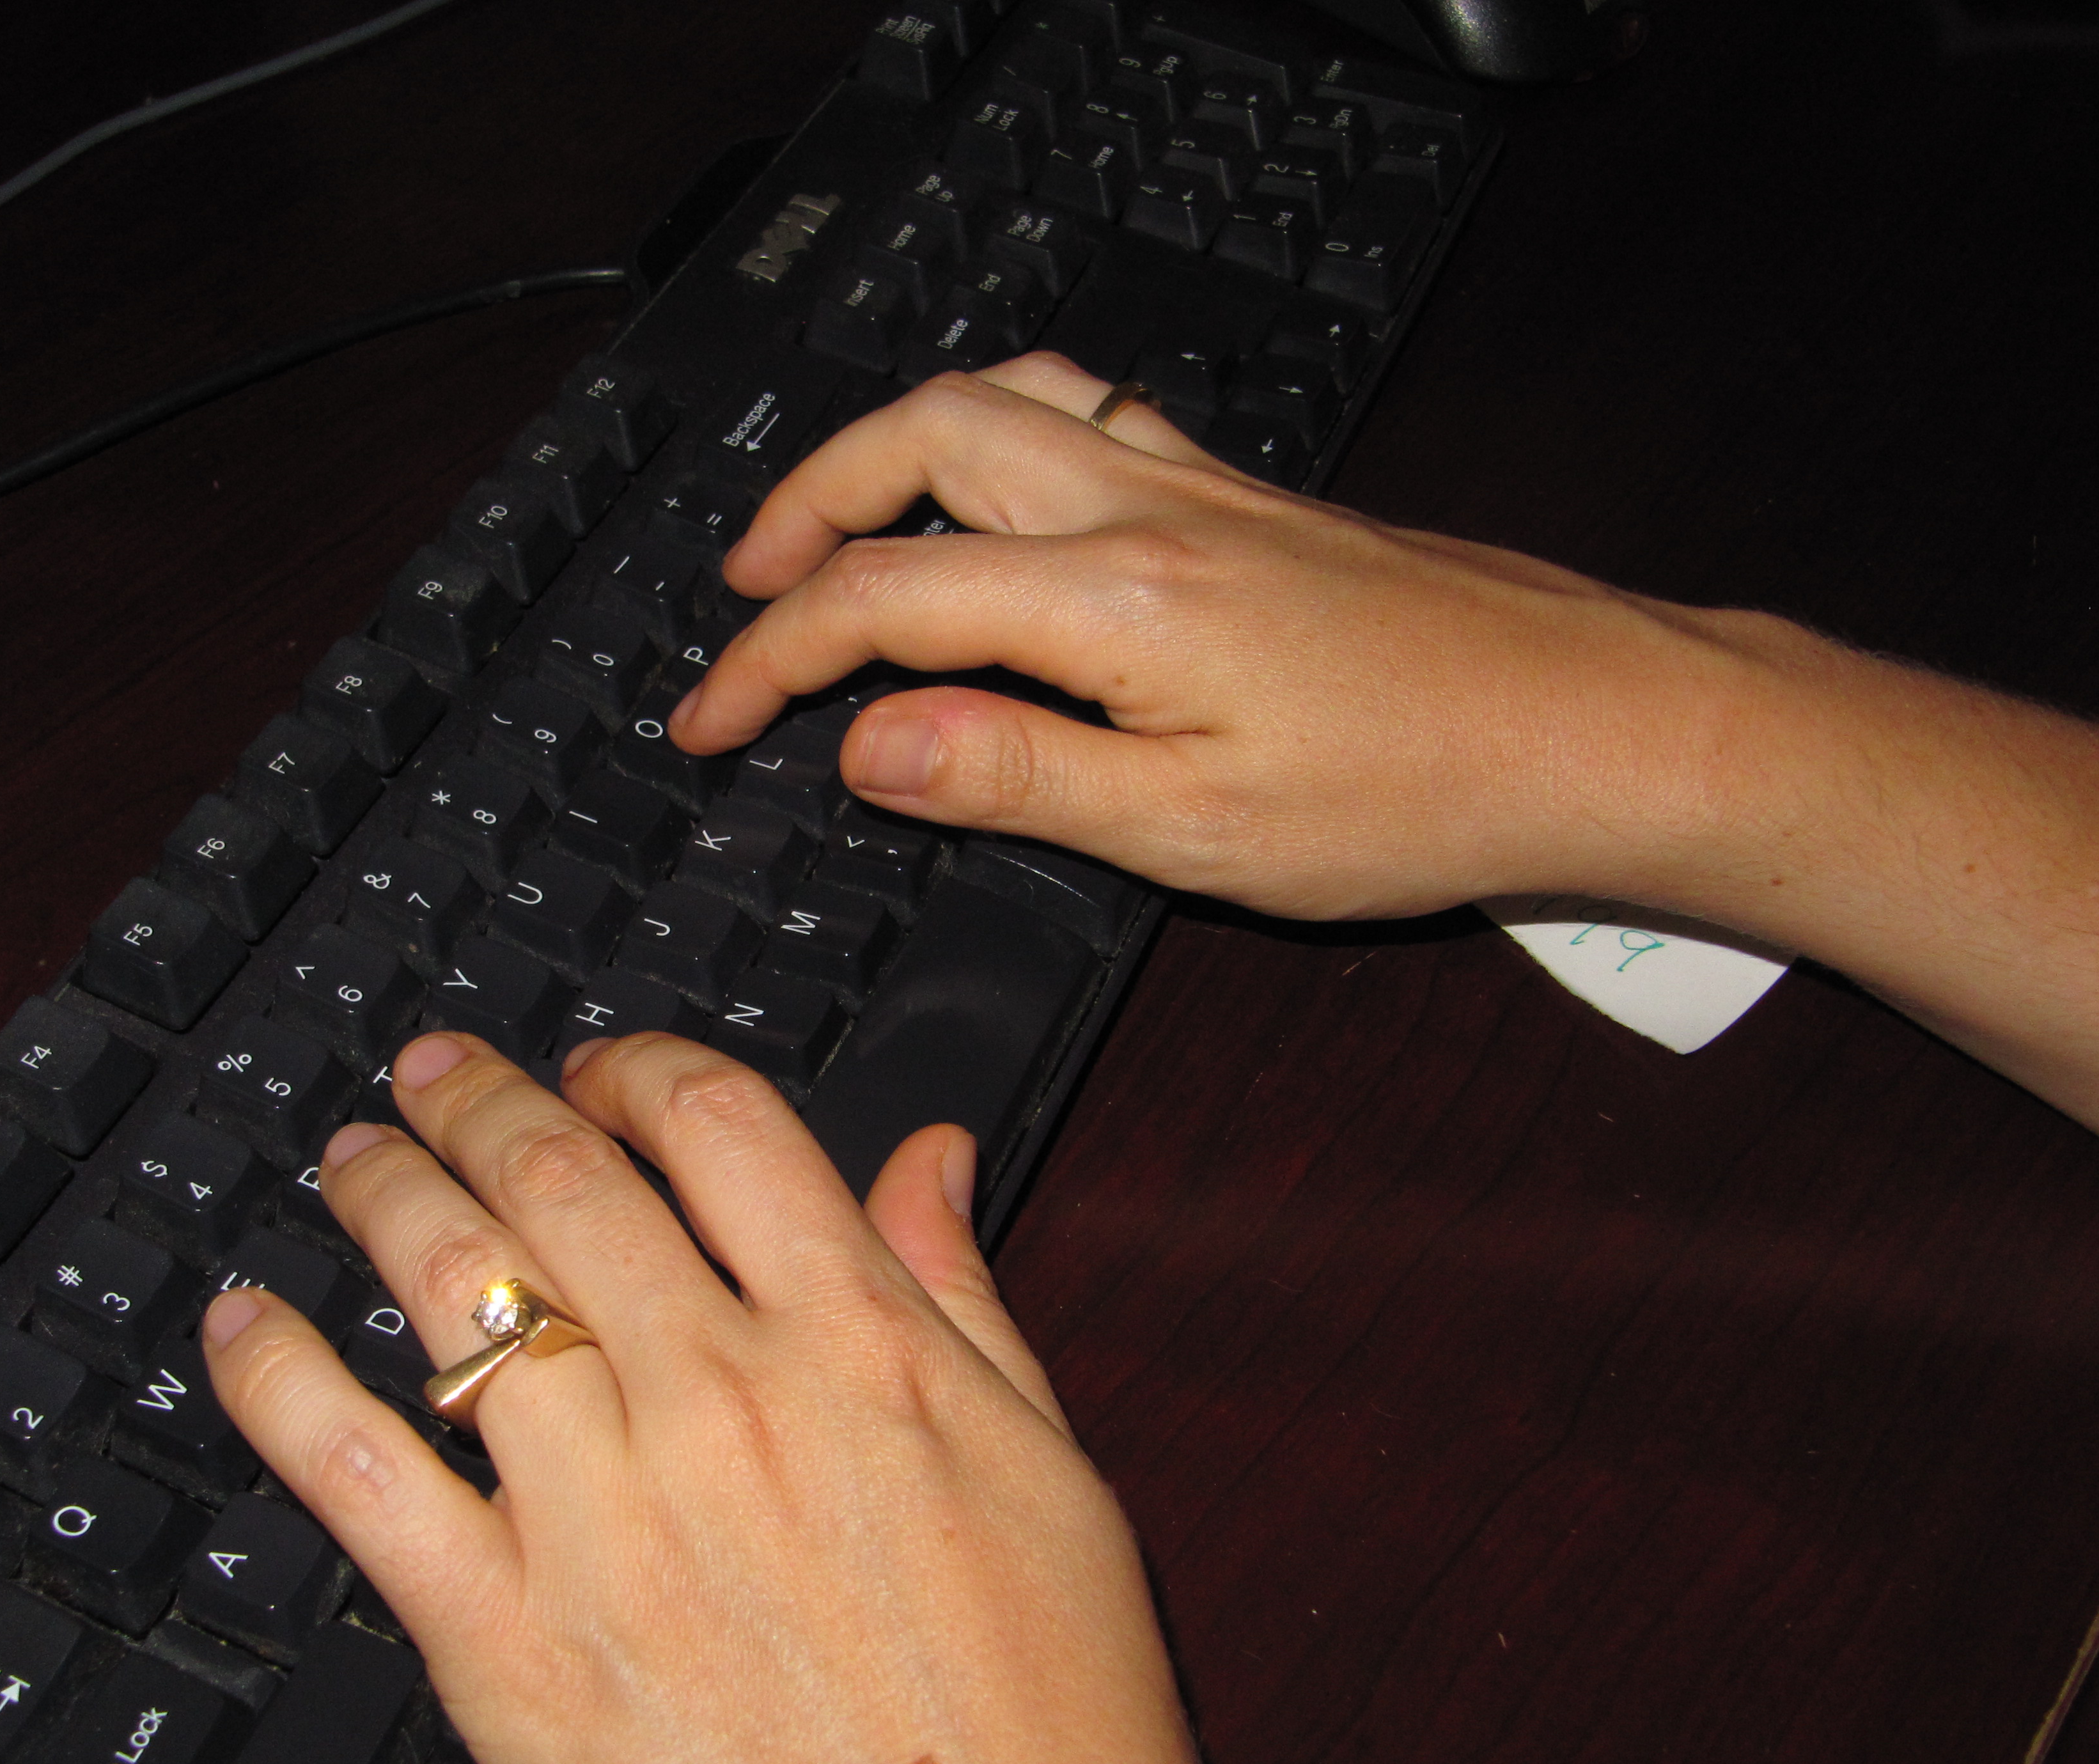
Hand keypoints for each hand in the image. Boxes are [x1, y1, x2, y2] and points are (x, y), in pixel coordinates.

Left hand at [203, 1029, 1257, 1763]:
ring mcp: (603, 1521)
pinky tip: (246, 1322)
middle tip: (437, 1071)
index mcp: (862, 1350)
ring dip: (382, 1194)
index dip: (638, 1064)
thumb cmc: (1047, 1729)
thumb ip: (964, 1297)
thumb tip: (925, 1155)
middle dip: (481, 1099)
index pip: (718, 1126)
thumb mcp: (1050, 1476)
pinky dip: (280, 1375)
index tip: (599, 1069)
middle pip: (562, 1181)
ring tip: (352, 1157)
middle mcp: (722, 1405)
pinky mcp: (507, 1645)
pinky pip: (356, 1471)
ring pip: (452, 1290)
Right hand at [672, 351, 1802, 922]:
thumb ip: (1017, 777)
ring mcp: (1201, 485)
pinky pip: (1088, 409)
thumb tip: (868, 745)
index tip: (709, 718)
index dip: (768, 658)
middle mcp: (1149, 507)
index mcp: (1119, 598)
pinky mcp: (1246, 496)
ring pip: (1003, 397)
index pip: (882, 597)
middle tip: (748, 591)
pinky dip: (999, 431)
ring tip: (838, 524)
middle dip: (804, 502)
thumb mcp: (1197, 830)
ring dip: (891, 446)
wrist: (1590, 725)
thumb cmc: (1421, 790)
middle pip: (921, 434)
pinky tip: (998, 493)